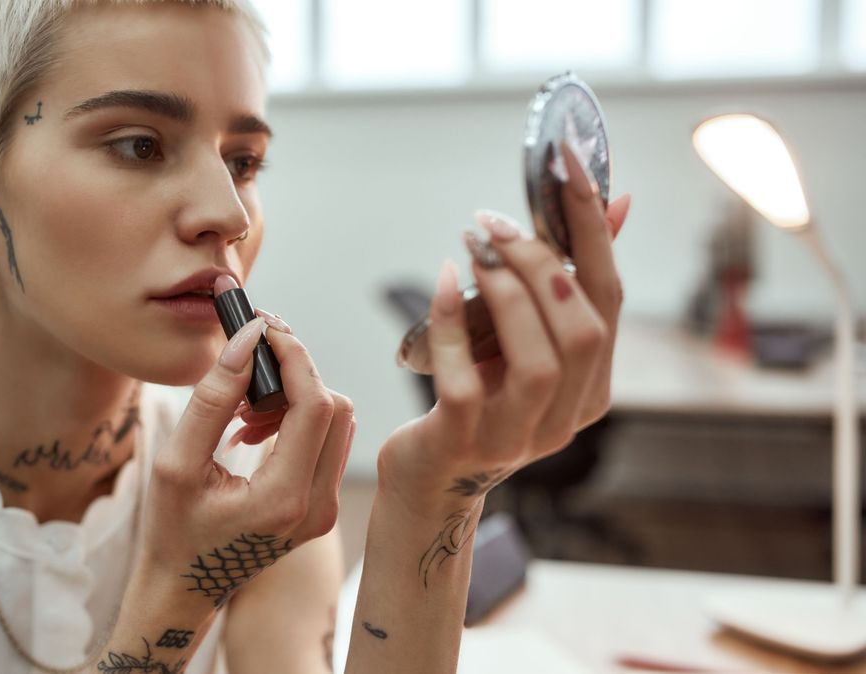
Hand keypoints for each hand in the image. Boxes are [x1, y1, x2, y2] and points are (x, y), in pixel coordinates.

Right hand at [135, 317, 354, 615]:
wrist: (185, 587)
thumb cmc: (172, 530)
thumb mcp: (177, 462)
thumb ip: (214, 398)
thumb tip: (247, 339)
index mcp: (285, 499)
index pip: (315, 405)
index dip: (294, 357)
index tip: (263, 329)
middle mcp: (318, 507)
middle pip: (335, 407)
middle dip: (295, 373)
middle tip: (248, 363)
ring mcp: (325, 510)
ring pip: (337, 421)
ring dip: (295, 397)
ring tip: (241, 407)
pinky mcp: (322, 506)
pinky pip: (327, 441)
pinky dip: (296, 419)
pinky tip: (251, 428)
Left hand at [378, 142, 630, 517]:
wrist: (430, 480)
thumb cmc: (477, 398)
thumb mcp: (526, 342)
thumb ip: (563, 284)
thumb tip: (615, 201)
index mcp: (593, 387)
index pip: (610, 297)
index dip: (594, 228)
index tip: (566, 167)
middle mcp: (567, 417)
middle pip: (583, 327)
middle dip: (543, 262)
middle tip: (496, 222)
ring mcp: (518, 436)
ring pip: (539, 358)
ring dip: (508, 289)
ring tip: (475, 245)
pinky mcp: (464, 441)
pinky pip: (464, 379)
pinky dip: (452, 321)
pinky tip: (442, 280)